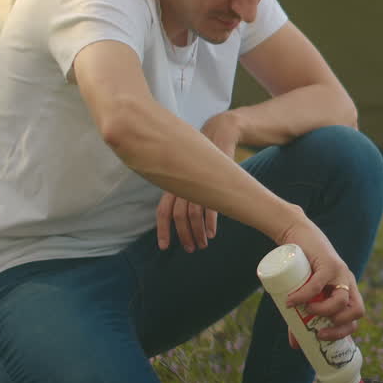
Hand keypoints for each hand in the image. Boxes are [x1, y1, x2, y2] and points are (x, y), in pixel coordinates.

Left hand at [154, 111, 243, 251]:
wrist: (220, 132)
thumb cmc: (204, 158)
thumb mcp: (190, 174)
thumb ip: (183, 191)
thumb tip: (181, 214)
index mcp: (173, 184)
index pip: (163, 211)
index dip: (162, 230)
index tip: (164, 247)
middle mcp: (182, 183)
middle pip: (178, 216)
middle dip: (183, 236)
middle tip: (190, 249)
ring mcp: (197, 181)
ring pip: (193, 214)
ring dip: (197, 233)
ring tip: (203, 245)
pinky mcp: (213, 178)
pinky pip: (209, 205)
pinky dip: (210, 222)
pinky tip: (212, 233)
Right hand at [276, 218, 364, 347]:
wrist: (297, 236)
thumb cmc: (300, 269)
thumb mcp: (303, 296)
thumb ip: (301, 318)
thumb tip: (295, 345)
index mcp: (347, 290)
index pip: (356, 316)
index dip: (344, 331)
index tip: (322, 338)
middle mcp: (348, 282)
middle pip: (357, 310)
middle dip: (339, 326)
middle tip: (319, 332)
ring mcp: (340, 272)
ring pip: (342, 300)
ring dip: (324, 311)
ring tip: (306, 311)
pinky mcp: (327, 262)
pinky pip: (318, 285)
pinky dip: (304, 296)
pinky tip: (291, 302)